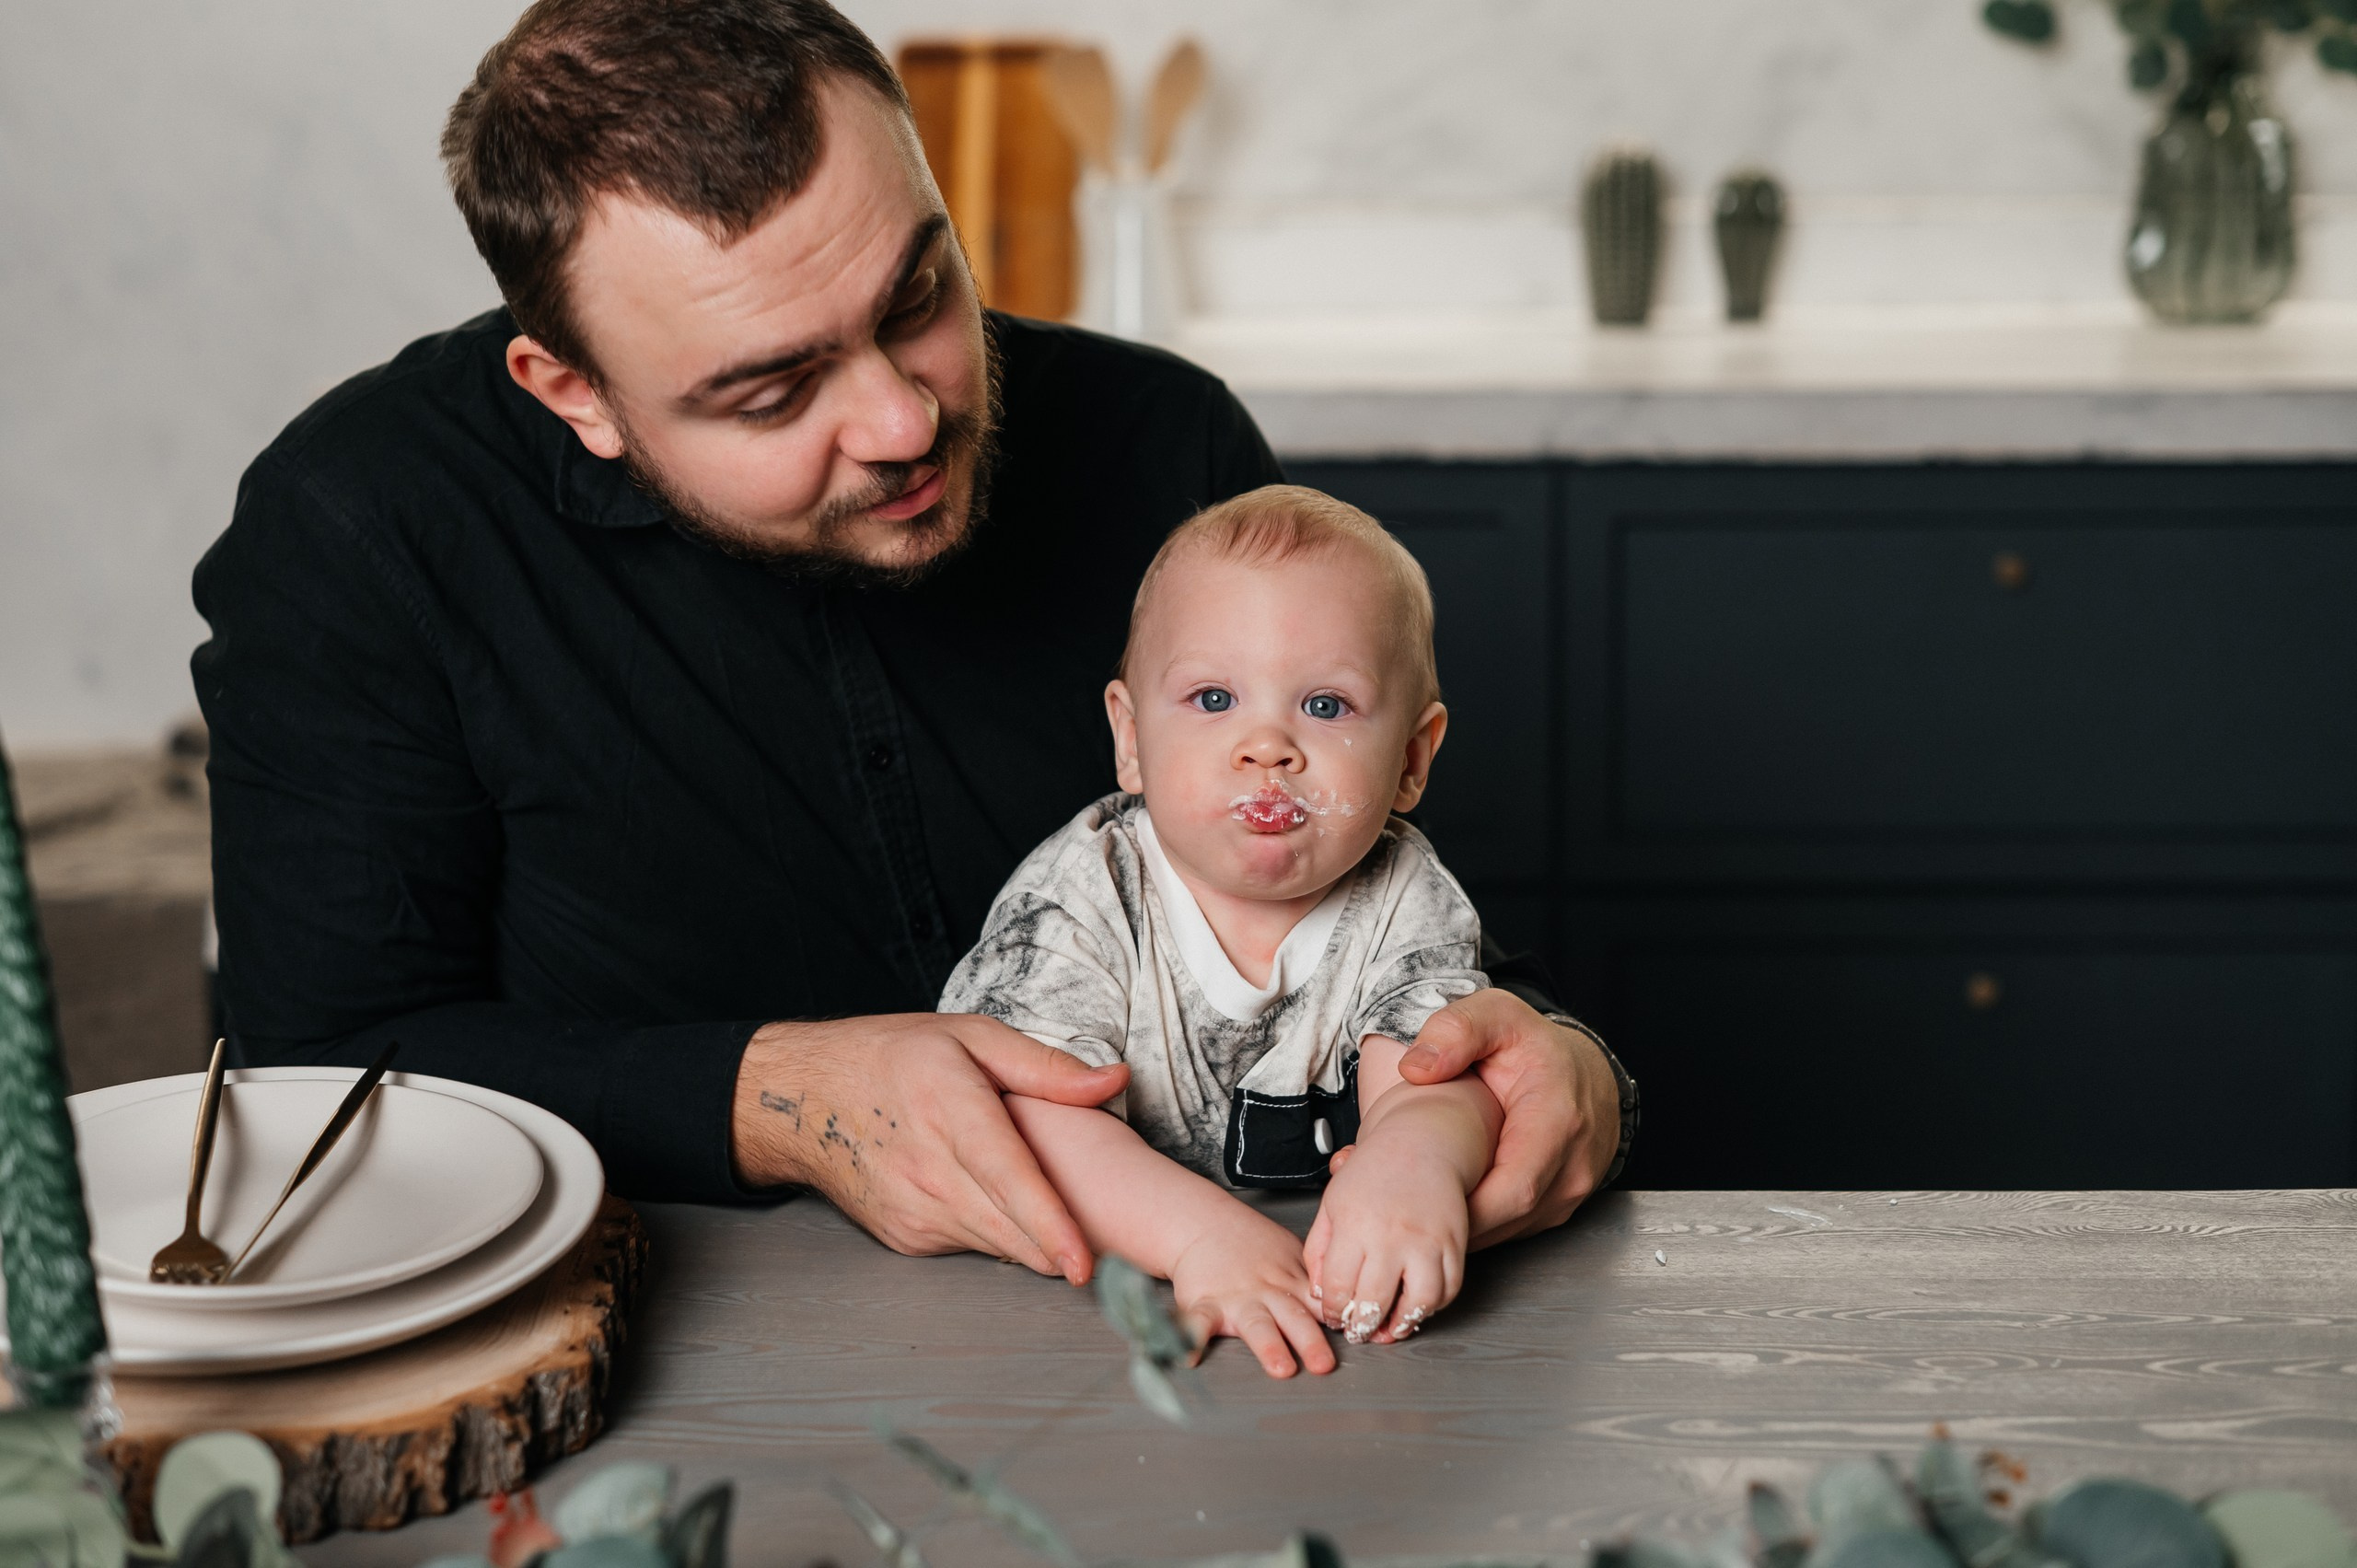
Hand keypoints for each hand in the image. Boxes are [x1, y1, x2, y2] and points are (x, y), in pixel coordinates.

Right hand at [730, 1013, 1127, 1282]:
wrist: (800, 1097)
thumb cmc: (892, 1057)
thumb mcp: (969, 1036)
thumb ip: (1045, 1066)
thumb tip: (1114, 1081)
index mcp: (949, 1109)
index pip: (1008, 1178)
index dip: (1048, 1223)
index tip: (1083, 1263)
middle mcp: (927, 1170)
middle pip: (1010, 1228)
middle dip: (1063, 1244)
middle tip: (1111, 1244)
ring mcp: (912, 1211)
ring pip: (996, 1245)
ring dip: (1035, 1241)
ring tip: (1068, 1224)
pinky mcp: (905, 1237)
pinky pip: (971, 1245)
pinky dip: (998, 1233)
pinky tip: (1005, 1207)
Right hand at [1168, 1211, 1334, 1378]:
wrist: (1205, 1225)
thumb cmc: (1252, 1246)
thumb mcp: (1290, 1256)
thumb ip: (1313, 1284)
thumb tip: (1348, 1303)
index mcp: (1291, 1285)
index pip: (1320, 1305)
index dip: (1338, 1320)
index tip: (1355, 1335)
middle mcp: (1267, 1294)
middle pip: (1293, 1318)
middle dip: (1310, 1341)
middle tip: (1324, 1364)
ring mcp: (1236, 1300)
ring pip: (1256, 1324)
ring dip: (1269, 1346)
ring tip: (1280, 1367)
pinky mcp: (1205, 1304)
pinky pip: (1198, 1323)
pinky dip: (1192, 1338)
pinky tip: (1191, 1356)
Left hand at [1304, 1140, 1467, 1344]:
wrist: (1420, 1144)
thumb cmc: (1372, 1173)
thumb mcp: (1332, 1205)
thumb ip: (1319, 1250)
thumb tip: (1322, 1294)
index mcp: (1354, 1225)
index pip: (1338, 1288)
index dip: (1334, 1312)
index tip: (1335, 1317)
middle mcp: (1391, 1235)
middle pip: (1374, 1301)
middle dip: (1362, 1327)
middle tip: (1359, 1332)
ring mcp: (1427, 1240)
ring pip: (1419, 1302)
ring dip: (1402, 1324)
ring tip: (1390, 1327)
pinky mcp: (1454, 1242)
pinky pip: (1450, 1289)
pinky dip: (1435, 1307)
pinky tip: (1416, 1305)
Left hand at [1391, 989, 1618, 1248]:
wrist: (1585, 1073)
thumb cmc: (1535, 1047)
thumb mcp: (1497, 1015)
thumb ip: (1457, 1030)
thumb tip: (1416, 1067)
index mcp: (1558, 1122)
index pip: (1515, 1190)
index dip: (1464, 1207)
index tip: (1412, 1201)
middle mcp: (1572, 1168)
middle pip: (1505, 1220)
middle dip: (1448, 1222)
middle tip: (1391, 1207)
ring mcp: (1568, 1195)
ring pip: (1506, 1231)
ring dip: (1457, 1226)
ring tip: (1405, 1204)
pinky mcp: (1556, 1210)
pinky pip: (1511, 1229)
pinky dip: (1473, 1222)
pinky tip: (1438, 1202)